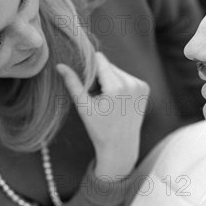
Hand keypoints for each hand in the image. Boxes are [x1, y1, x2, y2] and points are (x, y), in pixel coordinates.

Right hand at [56, 52, 149, 178]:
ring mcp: (140, 85)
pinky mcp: (145, 88)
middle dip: (99, 76)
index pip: (100, 60)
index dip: (89, 68)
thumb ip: (73, 84)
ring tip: (106, 100)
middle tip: (96, 95)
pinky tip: (116, 100)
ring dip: (109, 79)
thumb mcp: (84, 107)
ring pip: (117, 70)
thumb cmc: (99, 129)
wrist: (121, 146)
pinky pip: (127, 77)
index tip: (86, 82)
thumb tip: (60, 65)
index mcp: (117, 87)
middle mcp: (132, 83)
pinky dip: (119, 84)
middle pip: (108, 65)